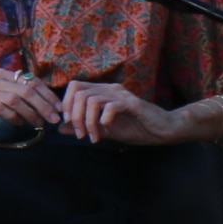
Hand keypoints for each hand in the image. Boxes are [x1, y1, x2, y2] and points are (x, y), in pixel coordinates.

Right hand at [0, 70, 58, 130]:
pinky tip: (20, 124)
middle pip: (29, 90)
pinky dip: (15, 117)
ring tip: (41, 124)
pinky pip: (4, 109)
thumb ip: (7, 91)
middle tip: (54, 117)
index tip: (58, 106)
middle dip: (46, 105)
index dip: (48, 94)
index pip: (31, 81)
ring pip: (19, 100)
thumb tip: (33, 102)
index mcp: (0, 75)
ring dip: (34, 113)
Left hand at [61, 80, 178, 145]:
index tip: (68, 122)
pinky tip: (107, 131)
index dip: (66, 104)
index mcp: (102, 92)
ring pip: (92, 101)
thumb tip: (59, 128)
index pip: (74, 86)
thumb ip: (83, 126)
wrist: (162, 130)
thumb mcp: (103, 129)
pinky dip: (104, 121)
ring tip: (94, 136)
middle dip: (75, 116)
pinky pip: (110, 107)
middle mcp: (110, 89)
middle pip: (79, 93)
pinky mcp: (132, 104)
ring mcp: (121, 95)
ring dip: (88, 122)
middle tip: (81, 134)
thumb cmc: (135, 128)